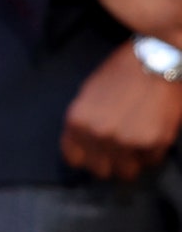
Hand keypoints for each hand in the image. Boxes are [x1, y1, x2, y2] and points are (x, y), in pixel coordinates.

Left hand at [61, 42, 181, 178]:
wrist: (157, 58)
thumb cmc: (121, 70)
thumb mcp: (88, 93)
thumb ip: (84, 122)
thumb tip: (84, 145)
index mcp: (78, 121)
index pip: (73, 159)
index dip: (84, 156)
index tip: (92, 152)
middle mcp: (99, 134)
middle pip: (100, 170)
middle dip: (108, 161)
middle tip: (116, 148)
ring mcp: (128, 140)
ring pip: (126, 173)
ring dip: (130, 162)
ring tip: (134, 144)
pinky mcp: (155, 142)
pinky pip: (150, 161)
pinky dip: (150, 153)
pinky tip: (150, 133)